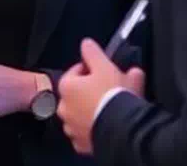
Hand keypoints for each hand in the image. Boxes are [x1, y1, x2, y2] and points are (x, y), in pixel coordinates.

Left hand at [58, 38, 145, 155]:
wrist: (122, 128)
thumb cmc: (112, 95)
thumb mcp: (105, 66)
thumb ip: (93, 52)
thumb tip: (86, 43)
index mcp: (66, 86)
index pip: (77, 71)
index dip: (92, 69)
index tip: (104, 70)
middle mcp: (63, 107)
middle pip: (79, 93)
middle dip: (93, 90)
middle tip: (111, 89)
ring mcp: (72, 127)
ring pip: (82, 114)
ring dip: (92, 110)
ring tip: (111, 108)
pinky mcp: (82, 144)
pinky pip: (87, 132)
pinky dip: (95, 128)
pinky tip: (108, 123)